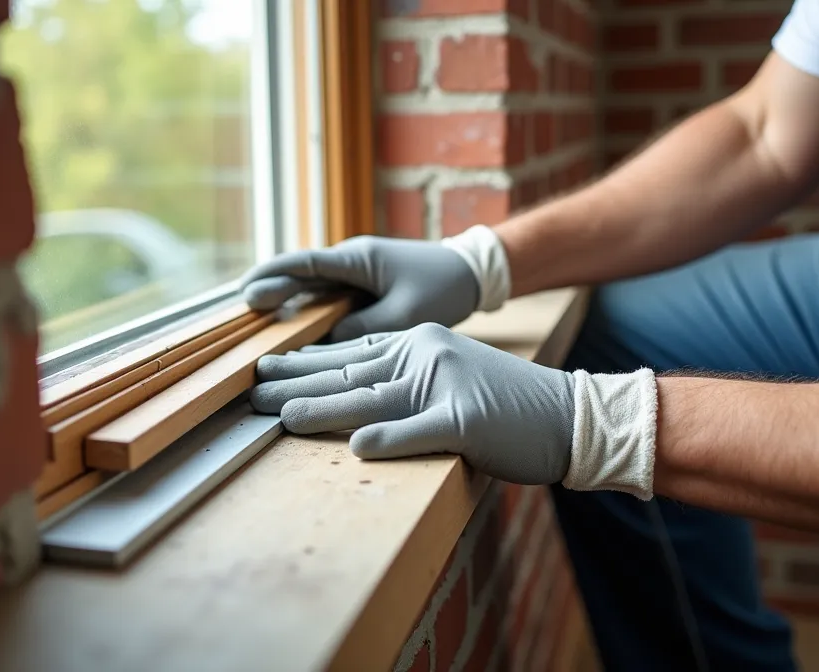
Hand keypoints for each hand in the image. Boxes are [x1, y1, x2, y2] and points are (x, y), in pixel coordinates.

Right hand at [239, 236, 478, 341]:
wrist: (471, 273)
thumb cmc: (442, 288)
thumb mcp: (403, 315)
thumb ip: (363, 328)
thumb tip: (327, 342)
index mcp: (358, 258)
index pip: (305, 264)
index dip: (274, 276)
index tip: (247, 290)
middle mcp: (352, 260)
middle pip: (302, 273)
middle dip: (273, 287)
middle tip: (244, 305)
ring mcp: (358, 272)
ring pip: (315, 286)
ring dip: (290, 299)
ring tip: (260, 320)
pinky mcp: (366, 286)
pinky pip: (332, 296)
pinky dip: (313, 308)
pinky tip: (297, 328)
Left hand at [250, 323, 575, 483]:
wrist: (568, 414)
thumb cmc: (504, 406)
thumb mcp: (447, 381)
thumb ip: (400, 385)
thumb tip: (351, 404)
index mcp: (417, 344)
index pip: (348, 354)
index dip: (302, 365)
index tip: (264, 370)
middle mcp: (425, 355)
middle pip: (348, 373)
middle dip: (295, 385)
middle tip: (250, 393)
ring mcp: (446, 386)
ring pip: (371, 398)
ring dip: (322, 411)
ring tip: (280, 418)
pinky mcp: (468, 420)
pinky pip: (421, 431)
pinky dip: (390, 440)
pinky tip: (359, 448)